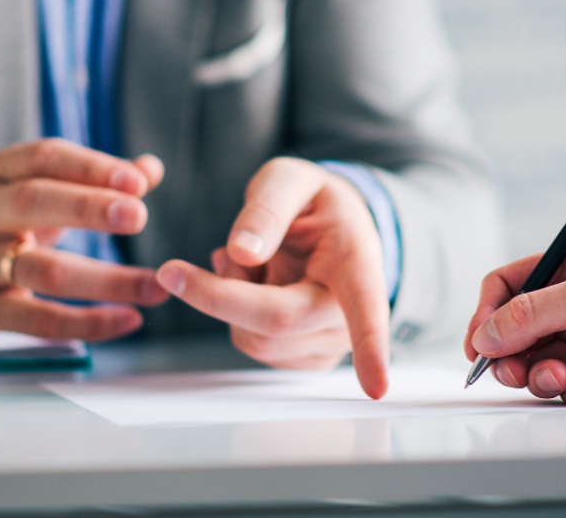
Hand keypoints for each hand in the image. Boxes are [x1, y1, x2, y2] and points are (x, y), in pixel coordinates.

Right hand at [0, 139, 168, 342]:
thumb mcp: (34, 190)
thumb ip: (93, 180)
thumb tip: (151, 168)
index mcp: (0, 175)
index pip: (43, 158)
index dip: (90, 167)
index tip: (137, 181)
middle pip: (32, 202)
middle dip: (87, 207)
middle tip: (138, 216)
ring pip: (42, 270)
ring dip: (107, 280)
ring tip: (156, 286)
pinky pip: (38, 320)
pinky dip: (88, 322)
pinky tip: (128, 319)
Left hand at [154, 158, 390, 398]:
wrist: (329, 228)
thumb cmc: (314, 204)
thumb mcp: (290, 179)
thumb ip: (267, 208)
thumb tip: (242, 253)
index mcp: (357, 262)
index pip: (365, 307)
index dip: (371, 349)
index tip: (376, 387)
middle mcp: (351, 311)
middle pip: (276, 321)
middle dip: (217, 293)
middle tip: (189, 264)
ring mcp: (331, 342)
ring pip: (255, 339)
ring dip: (230, 299)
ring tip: (248, 262)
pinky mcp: (307, 358)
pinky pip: (253, 347)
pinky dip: (237, 316)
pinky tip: (255, 286)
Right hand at [464, 242, 565, 403]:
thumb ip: (535, 313)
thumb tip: (486, 335)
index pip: (507, 287)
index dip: (487, 313)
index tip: (480, 343)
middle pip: (515, 333)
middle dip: (511, 355)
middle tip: (516, 371)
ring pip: (537, 364)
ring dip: (541, 375)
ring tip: (562, 378)